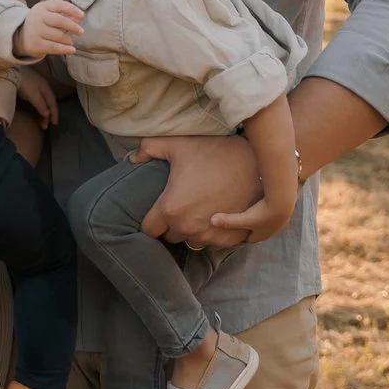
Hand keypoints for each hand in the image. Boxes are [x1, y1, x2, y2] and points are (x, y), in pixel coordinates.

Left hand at [9, 65, 58, 127]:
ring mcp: (37, 85)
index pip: (53, 103)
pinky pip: (38, 98)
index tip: (54, 124)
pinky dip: (39, 106)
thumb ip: (40, 104)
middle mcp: (44, 87)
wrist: (12, 71)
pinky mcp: (30, 85)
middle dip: (48, 115)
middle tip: (44, 126)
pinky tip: (36, 109)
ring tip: (40, 121)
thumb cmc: (24, 83)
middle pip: (49, 103)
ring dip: (43, 111)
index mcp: (46, 89)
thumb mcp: (33, 95)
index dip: (54, 114)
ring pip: (44, 101)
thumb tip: (48, 114)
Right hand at [15, 0, 83, 59]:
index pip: (59, 5)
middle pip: (60, 21)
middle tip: (80, 32)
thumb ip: (64, 14)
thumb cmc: (41, 22)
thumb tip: (78, 17)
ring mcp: (35, 31)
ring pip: (58, 35)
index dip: (72, 9)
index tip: (81, 15)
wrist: (20, 35)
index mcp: (42, 7)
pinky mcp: (35, 44)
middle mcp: (38, 17)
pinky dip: (65, 49)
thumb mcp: (49, 14)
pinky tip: (71, 50)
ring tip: (71, 42)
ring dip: (68, 39)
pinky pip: (54, 47)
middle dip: (73, 26)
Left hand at [133, 133, 262, 251]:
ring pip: (193, 242)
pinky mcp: (230, 238)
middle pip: (171, 237)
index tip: (157, 212)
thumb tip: (132, 158)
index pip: (149, 230)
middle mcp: (189, 228)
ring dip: (193, 230)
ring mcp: (211, 236)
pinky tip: (217, 214)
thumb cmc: (214, 153)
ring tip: (200, 209)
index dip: (151, 220)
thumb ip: (149, 148)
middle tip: (181, 205)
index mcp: (171, 209)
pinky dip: (213, 233)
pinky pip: (214, 243)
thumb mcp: (178, 145)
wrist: (256, 162)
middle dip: (173, 225)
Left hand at [211, 193, 293, 242]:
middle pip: (258, 229)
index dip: (241, 234)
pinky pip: (273, 210)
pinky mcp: (285, 210)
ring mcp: (280, 221)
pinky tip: (263, 198)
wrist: (283, 202)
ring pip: (267, 220)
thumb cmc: (262, 213)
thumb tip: (211, 221)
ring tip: (252, 207)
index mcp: (261, 235)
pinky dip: (268, 207)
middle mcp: (272, 230)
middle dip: (250, 225)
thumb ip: (228, 221)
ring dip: (260, 216)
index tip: (233, 228)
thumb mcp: (243, 218)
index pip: (249, 238)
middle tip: (240, 217)